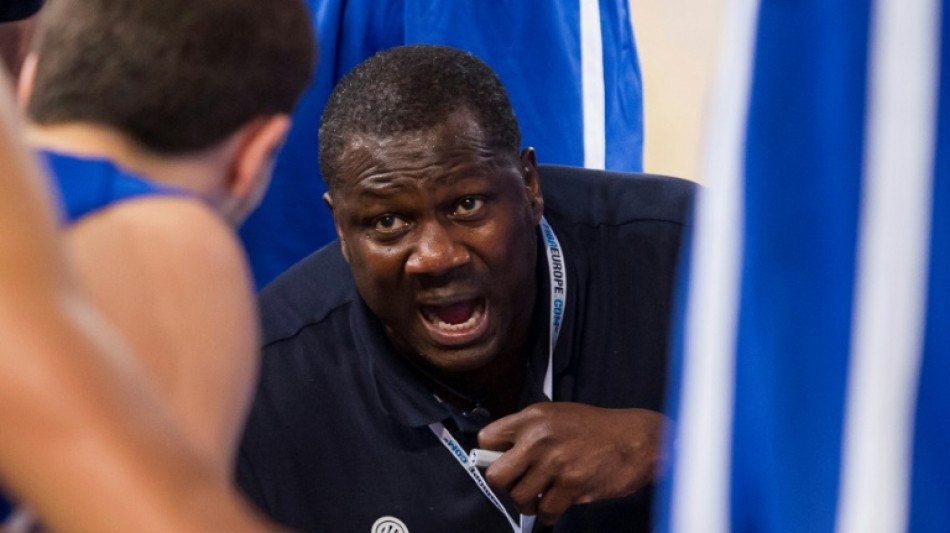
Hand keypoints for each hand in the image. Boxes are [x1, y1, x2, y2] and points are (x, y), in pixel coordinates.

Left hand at [477, 402, 666, 524]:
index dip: (492, 455)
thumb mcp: (556, 416)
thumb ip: (529, 432)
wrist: (635, 439)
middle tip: (522, 485)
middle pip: (496, 475)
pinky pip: (546, 512)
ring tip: (544, 495)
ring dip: (530, 503)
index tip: (504, 462)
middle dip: (507, 486)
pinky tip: (559, 504)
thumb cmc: (596, 429)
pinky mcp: (572, 485)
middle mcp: (539, 438)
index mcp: (532, 418)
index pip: (487, 438)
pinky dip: (550, 514)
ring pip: (520, 498)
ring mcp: (555, 463)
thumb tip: (502, 455)